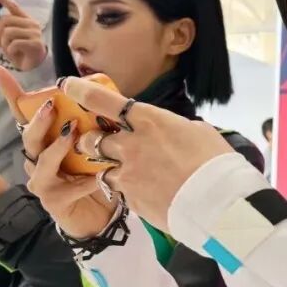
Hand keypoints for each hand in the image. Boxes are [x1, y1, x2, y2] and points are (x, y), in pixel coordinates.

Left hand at [0, 0, 46, 71]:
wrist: (33, 65)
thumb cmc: (19, 50)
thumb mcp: (2, 40)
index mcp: (24, 19)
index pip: (13, 6)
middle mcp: (31, 23)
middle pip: (6, 20)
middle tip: (1, 39)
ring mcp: (34, 33)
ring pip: (8, 32)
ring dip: (4, 43)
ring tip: (9, 48)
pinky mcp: (35, 43)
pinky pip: (14, 43)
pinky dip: (10, 50)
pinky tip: (15, 52)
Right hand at [0, 57, 118, 238]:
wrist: (99, 215)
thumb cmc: (92, 175)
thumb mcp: (92, 144)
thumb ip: (88, 123)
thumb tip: (95, 93)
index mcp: (43, 141)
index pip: (21, 112)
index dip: (7, 89)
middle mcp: (36, 159)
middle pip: (29, 137)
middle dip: (38, 121)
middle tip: (51, 105)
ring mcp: (42, 182)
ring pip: (42, 163)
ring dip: (57, 148)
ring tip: (74, 136)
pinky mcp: (53, 202)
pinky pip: (67, 189)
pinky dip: (84, 181)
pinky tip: (98, 178)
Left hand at [62, 77, 233, 231]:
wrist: (219, 202)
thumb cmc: (216, 162)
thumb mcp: (198, 132)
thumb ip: (174, 128)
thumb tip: (170, 131)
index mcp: (149, 120)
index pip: (104, 101)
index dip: (81, 91)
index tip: (67, 84)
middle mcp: (132, 144)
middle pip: (92, 139)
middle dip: (91, 140)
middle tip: (99, 143)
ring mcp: (128, 172)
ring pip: (100, 167)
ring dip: (108, 167)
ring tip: (127, 172)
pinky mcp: (130, 197)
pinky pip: (117, 189)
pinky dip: (125, 189)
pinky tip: (145, 192)